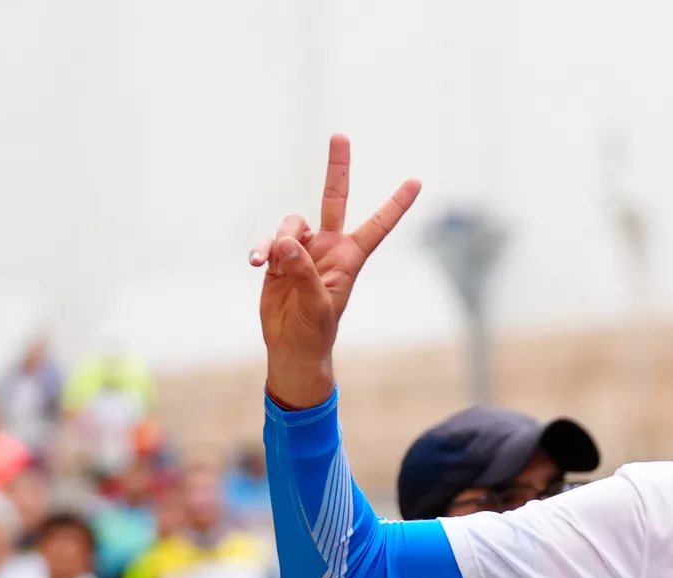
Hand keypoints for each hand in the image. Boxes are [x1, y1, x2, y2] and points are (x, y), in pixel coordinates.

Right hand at [251, 134, 420, 409]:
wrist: (291, 346)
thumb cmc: (314, 331)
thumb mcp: (315, 304)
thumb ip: (303, 270)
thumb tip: (286, 241)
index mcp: (349, 258)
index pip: (378, 226)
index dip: (396, 204)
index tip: (417, 181)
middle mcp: (328, 247)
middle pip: (334, 198)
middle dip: (337, 168)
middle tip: (340, 136)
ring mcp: (303, 250)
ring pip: (291, 224)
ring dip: (280, 238)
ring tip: (271, 263)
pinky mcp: (279, 258)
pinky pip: (269, 242)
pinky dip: (262, 249)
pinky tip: (255, 263)